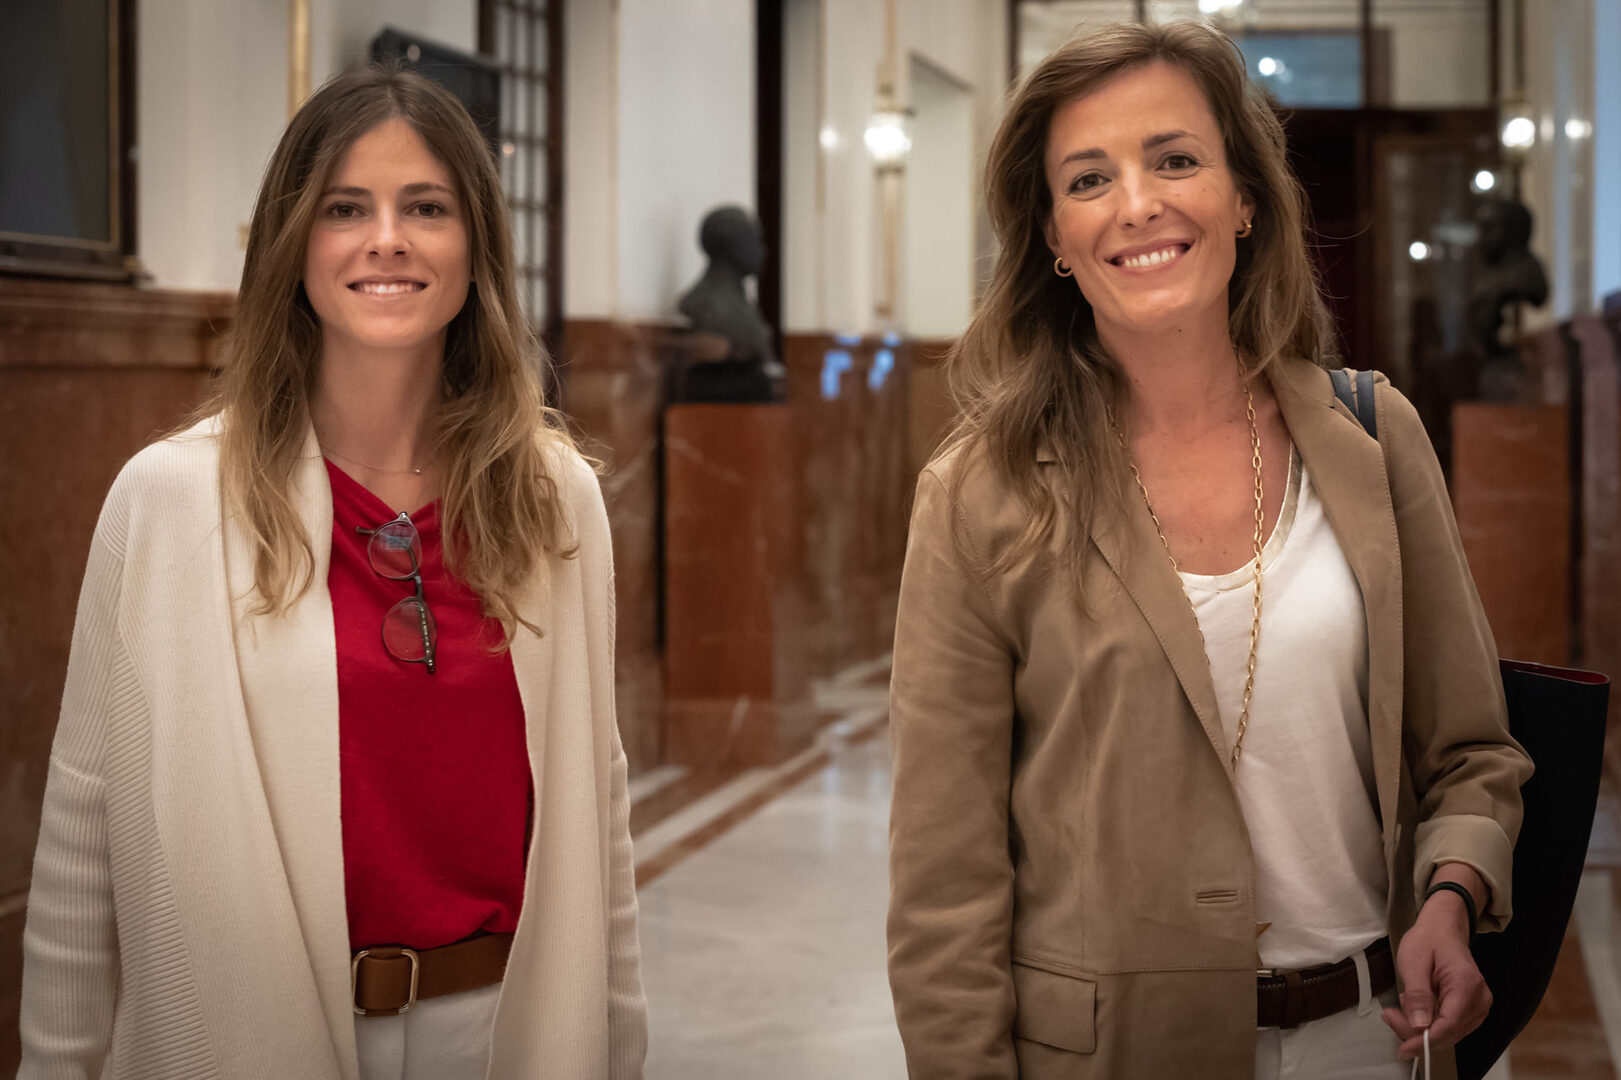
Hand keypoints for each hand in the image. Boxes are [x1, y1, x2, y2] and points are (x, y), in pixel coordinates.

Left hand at [1381, 871, 1491, 1059]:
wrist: (1443, 929)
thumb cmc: (1428, 941)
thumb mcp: (1413, 962)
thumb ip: (1418, 995)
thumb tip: (1419, 1026)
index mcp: (1467, 984)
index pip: (1449, 1025)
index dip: (1425, 1041)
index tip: (1404, 1049)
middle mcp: (1479, 999)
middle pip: (1448, 1032)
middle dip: (1416, 1031)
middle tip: (1389, 1015)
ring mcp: (1478, 1006)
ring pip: (1448, 1033)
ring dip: (1420, 1027)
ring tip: (1402, 1003)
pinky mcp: (1472, 1010)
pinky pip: (1449, 1027)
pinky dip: (1429, 1023)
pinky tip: (1416, 1007)